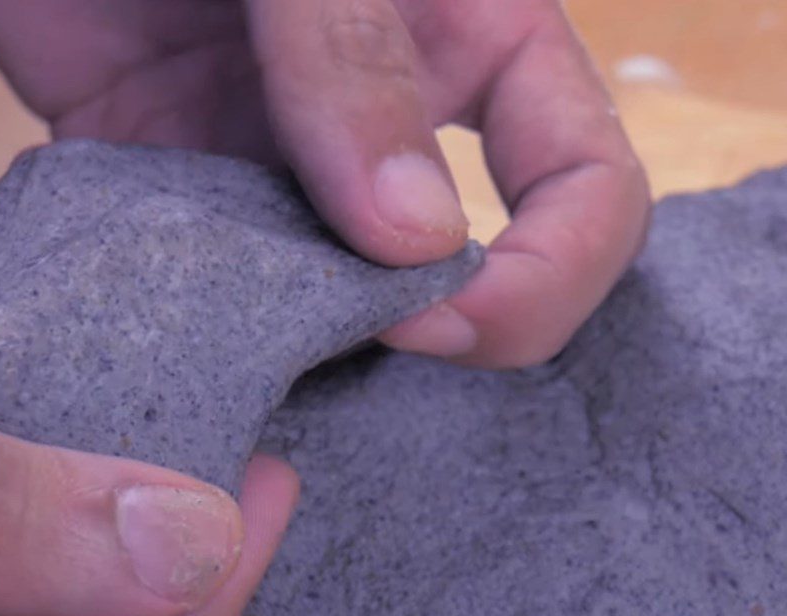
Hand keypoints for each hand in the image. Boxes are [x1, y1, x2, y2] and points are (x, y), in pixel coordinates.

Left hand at [0, 0, 648, 367]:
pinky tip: (233, 368)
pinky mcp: (224, 219)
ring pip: (380, 314)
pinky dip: (261, 353)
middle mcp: (408, 133)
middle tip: (373, 353)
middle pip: (503, 277)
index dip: (547, 276)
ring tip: (297, 372)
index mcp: (478, 44)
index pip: (589, 189)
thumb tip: (417, 242)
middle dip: (463, 336)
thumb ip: (353, 61)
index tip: (435, 317)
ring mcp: (314, 188)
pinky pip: (266, 310)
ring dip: (355, 360)